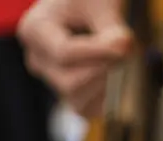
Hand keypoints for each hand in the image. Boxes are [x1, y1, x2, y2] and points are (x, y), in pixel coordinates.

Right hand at [17, 0, 131, 116]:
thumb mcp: (100, 4)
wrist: (87, 7)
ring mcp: (50, 78)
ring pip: (76, 98)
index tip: (126, 44)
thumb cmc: (90, 1)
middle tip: (126, 51)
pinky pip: (85, 108)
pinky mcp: (68, 92)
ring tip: (121, 61)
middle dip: (103, 69)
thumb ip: (112, 28)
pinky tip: (118, 79)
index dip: (98, 52)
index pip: (64, 53)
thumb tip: (123, 48)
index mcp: (35, 30)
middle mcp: (37, 58)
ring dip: (106, 84)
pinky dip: (105, 99)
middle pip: (69, 81)